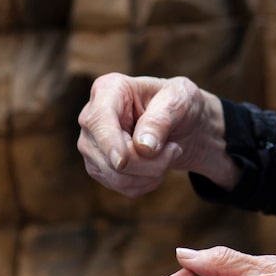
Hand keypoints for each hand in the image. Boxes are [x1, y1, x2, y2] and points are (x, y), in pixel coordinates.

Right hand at [77, 73, 237, 197]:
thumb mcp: (180, 100)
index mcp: (109, 89)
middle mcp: (92, 118)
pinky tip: (158, 166)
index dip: (109, 142)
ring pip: (115, 175)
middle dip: (148, 162)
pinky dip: (146, 182)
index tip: (122, 162)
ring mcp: (92, 144)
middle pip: (109, 154)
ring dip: (151, 173)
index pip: (100, 120)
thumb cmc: (180, 104)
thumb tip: (143, 147)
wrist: (183, 124)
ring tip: (169, 153)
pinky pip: (121, 186)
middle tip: (176, 150)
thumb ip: (162, 119)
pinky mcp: (99, 167)